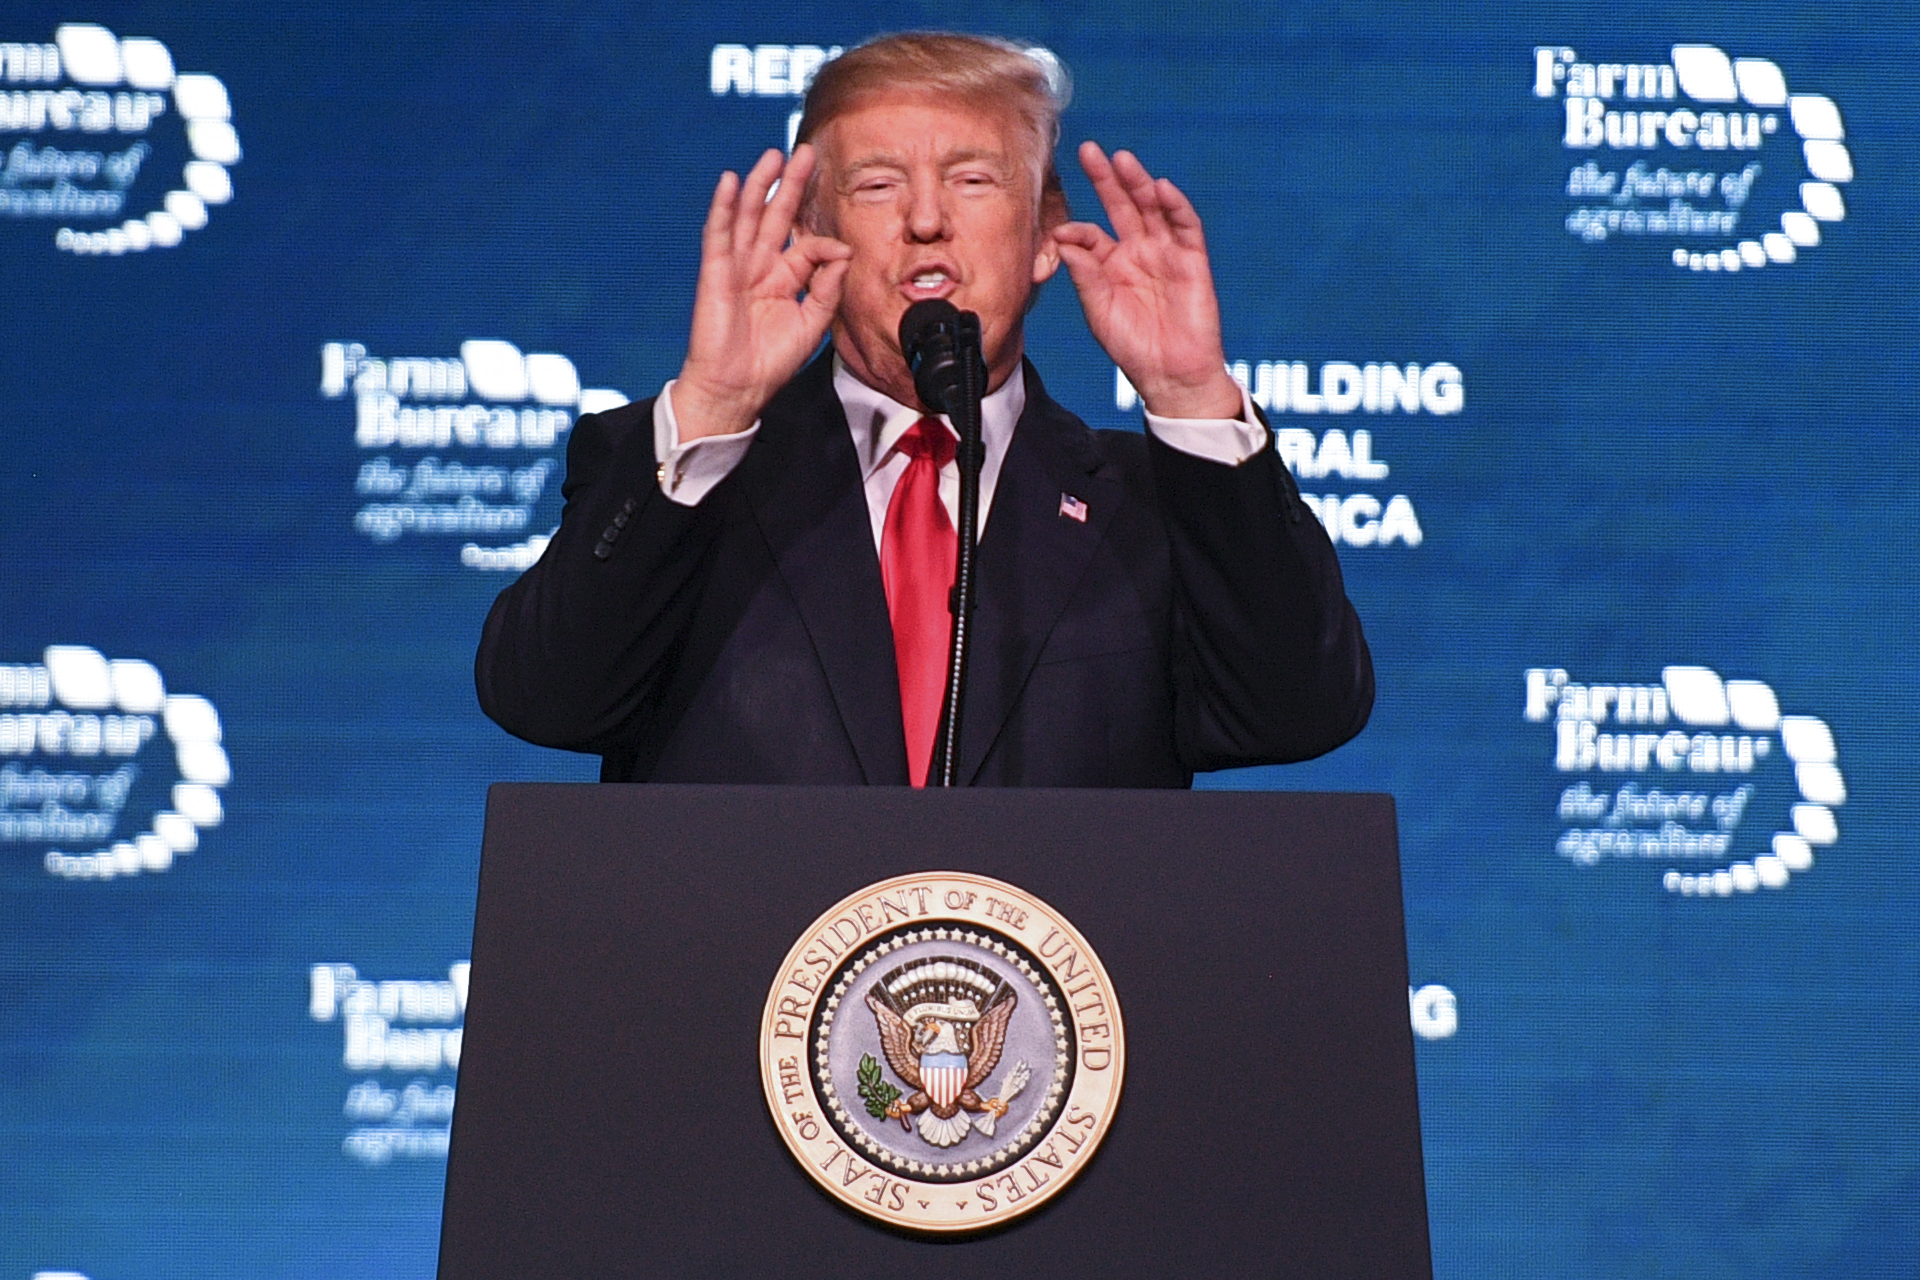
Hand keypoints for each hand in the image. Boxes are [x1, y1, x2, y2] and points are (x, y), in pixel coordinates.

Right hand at [675, 145, 852, 439]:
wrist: (737, 389)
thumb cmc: (771, 362)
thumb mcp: (812, 324)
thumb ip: (828, 287)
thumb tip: (843, 251)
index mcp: (784, 279)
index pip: (806, 246)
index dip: (824, 243)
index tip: (840, 251)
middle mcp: (760, 267)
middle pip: (776, 216)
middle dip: (790, 185)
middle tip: (806, 152)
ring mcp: (736, 267)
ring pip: (748, 217)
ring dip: (759, 185)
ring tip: (773, 155)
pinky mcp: (715, 273)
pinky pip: (719, 235)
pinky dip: (723, 208)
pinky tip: (729, 182)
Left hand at [1053, 142, 1241, 419]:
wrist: (1171, 375)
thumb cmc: (1132, 348)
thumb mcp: (1100, 311)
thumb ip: (1085, 274)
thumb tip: (1064, 236)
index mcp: (1110, 265)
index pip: (1092, 234)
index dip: (1078, 228)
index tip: (1062, 227)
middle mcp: (1138, 252)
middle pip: (1122, 207)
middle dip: (1106, 179)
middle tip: (1088, 150)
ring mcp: (1166, 253)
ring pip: (1152, 209)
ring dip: (1139, 183)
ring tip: (1122, 160)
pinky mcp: (1192, 261)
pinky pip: (1185, 227)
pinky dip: (1175, 207)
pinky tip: (1160, 188)